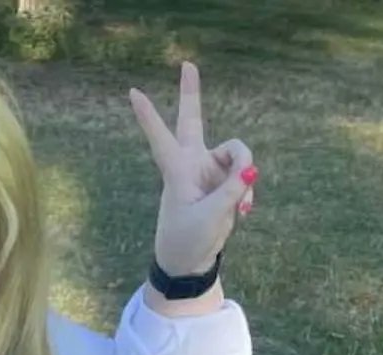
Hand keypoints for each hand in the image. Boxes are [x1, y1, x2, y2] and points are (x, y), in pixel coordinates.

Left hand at [129, 61, 256, 275]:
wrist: (189, 263)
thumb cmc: (187, 241)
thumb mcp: (211, 216)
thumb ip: (233, 189)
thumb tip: (250, 169)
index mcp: (177, 171)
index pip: (161, 137)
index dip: (148, 115)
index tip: (132, 93)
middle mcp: (192, 164)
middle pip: (193, 120)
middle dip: (191, 93)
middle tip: (187, 64)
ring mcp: (210, 171)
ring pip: (238, 154)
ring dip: (246, 177)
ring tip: (243, 205)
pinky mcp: (225, 182)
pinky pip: (245, 175)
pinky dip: (248, 191)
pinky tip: (245, 211)